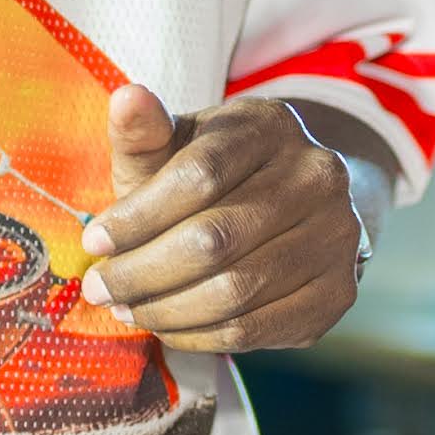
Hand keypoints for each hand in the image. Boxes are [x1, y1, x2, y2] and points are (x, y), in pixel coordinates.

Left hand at [76, 87, 375, 351]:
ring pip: (234, 291)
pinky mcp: (340, 290)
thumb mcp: (177, 146)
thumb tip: (126, 98)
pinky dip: (199, 336)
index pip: (198, 175)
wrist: (294, 207)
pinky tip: (168, 326)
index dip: (138, 217)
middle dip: (143, 272)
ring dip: (165, 310)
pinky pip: (256, 328)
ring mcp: (338, 235)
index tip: (94, 244)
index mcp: (271, 126)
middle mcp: (318, 175)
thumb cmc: (213, 176)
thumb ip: (145, 132)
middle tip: (101, 290)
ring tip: (128, 309)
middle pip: (215, 239)